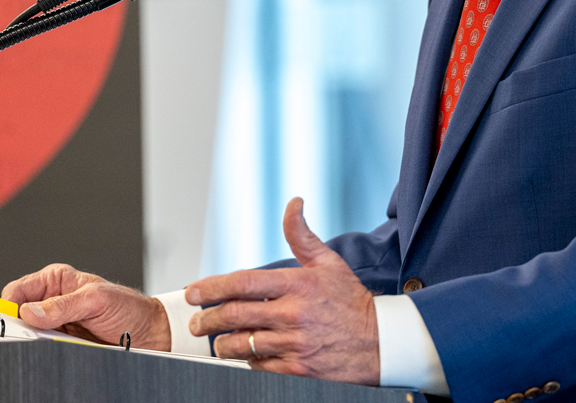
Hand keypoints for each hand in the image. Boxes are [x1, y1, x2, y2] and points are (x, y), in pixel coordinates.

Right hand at [1, 263, 169, 349]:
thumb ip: (64, 304)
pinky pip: (44, 350)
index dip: (9, 305)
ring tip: (53, 342)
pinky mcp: (62, 343)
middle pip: (19, 315)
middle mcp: (52, 301)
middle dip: (20, 327)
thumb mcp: (97, 300)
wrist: (148, 334)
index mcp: (56, 280)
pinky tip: (57, 351)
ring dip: (35, 342)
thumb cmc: (128, 308)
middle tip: (29, 336)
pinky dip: (46, 353)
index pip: (18, 290)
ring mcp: (55, 324)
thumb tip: (31, 311)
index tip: (10, 321)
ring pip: (29, 336)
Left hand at [186, 197, 379, 382]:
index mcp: (298, 285)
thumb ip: (302, 236)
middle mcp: (294, 314)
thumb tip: (293, 204)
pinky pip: (258, 367)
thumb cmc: (351, 302)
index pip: (242, 283)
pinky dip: (249, 361)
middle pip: (234, 316)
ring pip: (241, 345)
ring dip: (223, 345)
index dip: (211, 288)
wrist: (381, 343)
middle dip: (207, 320)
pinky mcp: (298, 370)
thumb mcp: (329, 264)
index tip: (194, 292)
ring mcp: (295, 345)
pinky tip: (250, 355)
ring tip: (219, 342)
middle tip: (197, 323)